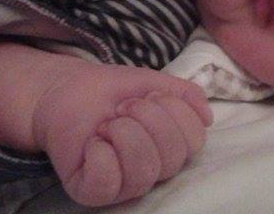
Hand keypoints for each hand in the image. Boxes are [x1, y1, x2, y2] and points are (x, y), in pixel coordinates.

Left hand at [33, 60, 212, 205]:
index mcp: (170, 146)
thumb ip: (185, 94)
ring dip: (124, 133)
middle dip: (147, 117)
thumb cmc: (110, 91)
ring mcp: (123, 185)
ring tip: (107, 124)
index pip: (194, 139)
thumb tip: (207, 117)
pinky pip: (109, 181)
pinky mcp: (94, 191)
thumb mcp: (153, 82)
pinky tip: (93, 142)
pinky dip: (101, 154)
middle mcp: (152, 170)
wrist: (65, 89)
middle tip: (123, 107)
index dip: (174, 109)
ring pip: (144, 171)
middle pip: (172, 156)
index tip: (147, 96)